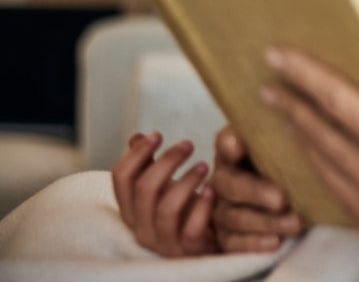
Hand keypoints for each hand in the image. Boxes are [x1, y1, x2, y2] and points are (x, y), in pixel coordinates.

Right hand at [111, 131, 218, 256]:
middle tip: (188, 144)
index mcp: (131, 210)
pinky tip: (212, 190)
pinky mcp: (188, 250)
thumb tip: (136, 137)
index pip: (120, 179)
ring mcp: (164, 242)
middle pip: (144, 189)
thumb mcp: (164, 186)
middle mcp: (142, 228)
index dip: (136, 153)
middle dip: (167, 161)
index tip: (157, 134)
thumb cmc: (184, 209)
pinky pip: (191, 229)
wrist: (210, 240)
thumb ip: (148, 165)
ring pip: (166, 208)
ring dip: (186, 181)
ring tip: (204, 165)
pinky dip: (202, 207)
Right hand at [209, 125, 305, 251]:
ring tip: (296, 222)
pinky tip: (276, 241)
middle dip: (257, 193)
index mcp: (233, 150)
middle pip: (231, 185)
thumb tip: (288, 122)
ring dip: (266, 222)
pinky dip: (255, 243)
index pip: (226, 141)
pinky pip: (234, 243)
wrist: (288, 192)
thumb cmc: (284, 161)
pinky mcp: (226, 235)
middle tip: (283, 199)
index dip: (230, 144)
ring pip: (236, 217)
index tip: (239, 145)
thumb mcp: (284, 143)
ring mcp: (221, 208)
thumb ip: (281, 132)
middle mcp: (222, 178)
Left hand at [260, 11, 358, 270]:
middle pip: (320, 138)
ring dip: (302, 144)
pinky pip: (342, 206)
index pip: (336, 103)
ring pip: (324, 174)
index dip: (303, 78)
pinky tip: (321, 161)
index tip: (278, 58)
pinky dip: (326, 179)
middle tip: (271, 86)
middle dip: (292, 109)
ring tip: (287, 119)